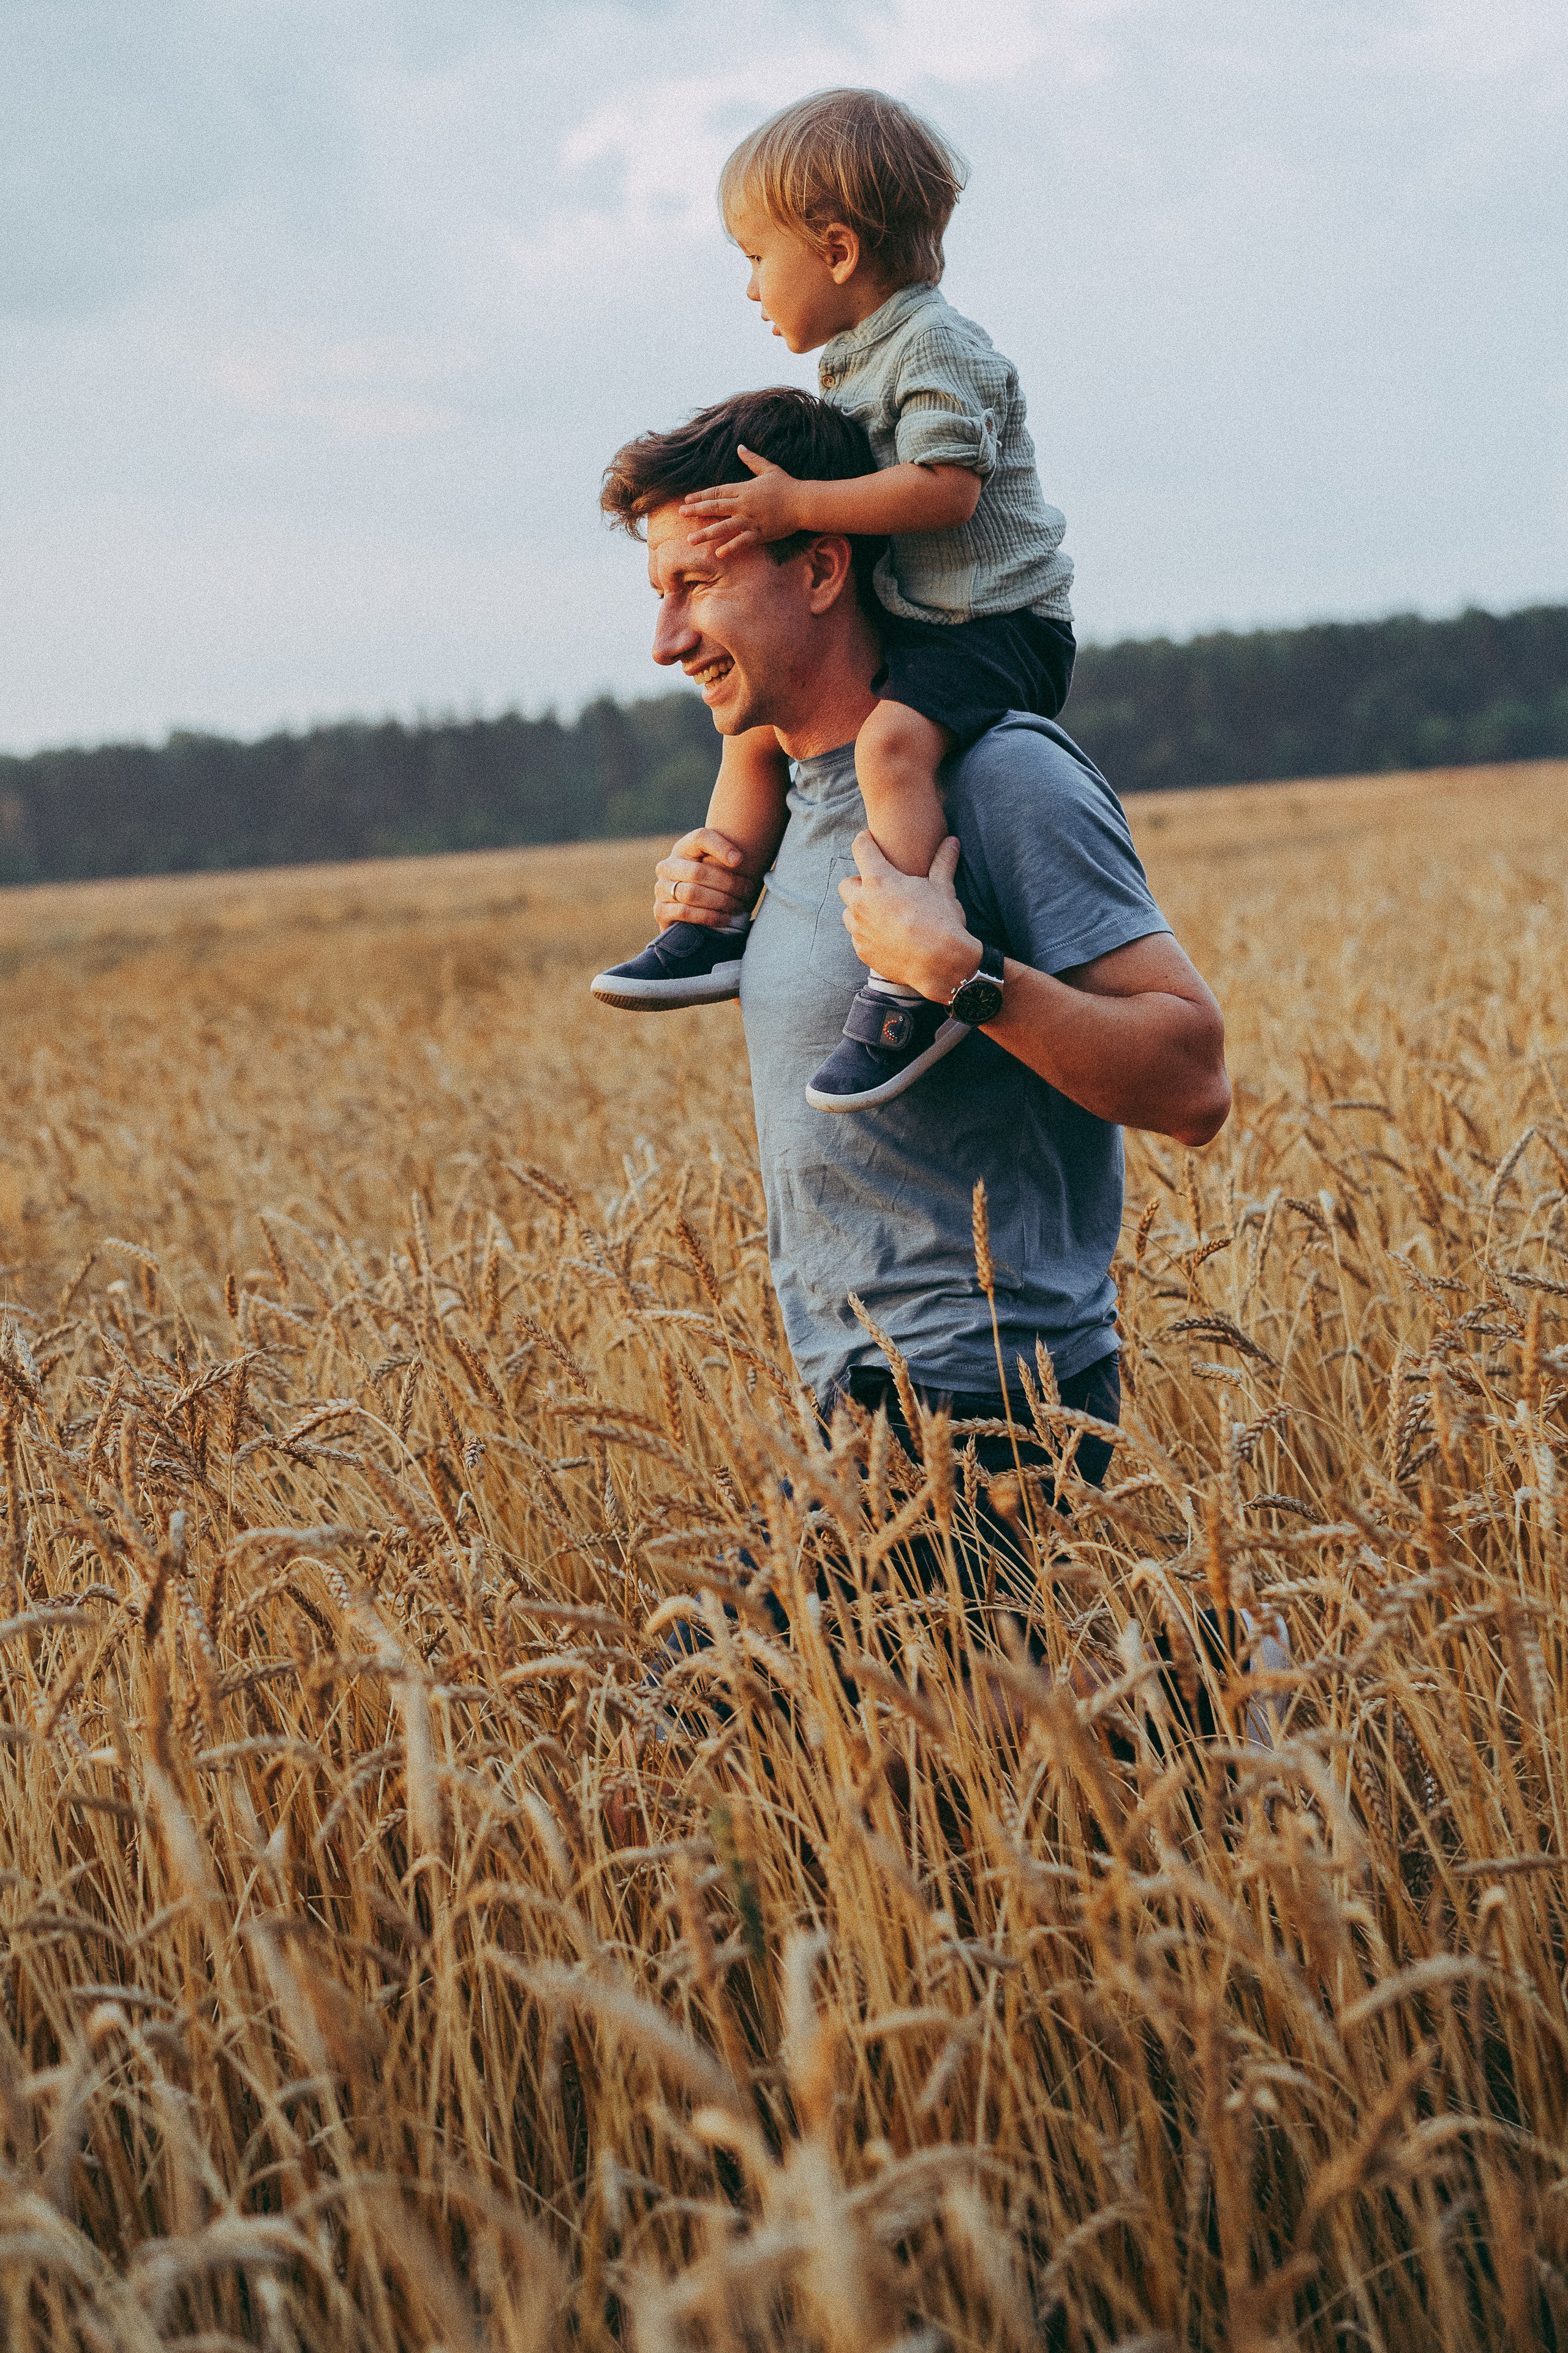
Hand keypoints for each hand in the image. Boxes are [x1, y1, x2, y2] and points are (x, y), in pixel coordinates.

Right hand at [655, 827, 756, 930]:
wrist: (688, 913)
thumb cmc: (712, 885)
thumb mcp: (719, 867)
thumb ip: (728, 857)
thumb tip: (738, 860)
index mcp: (683, 848)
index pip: (700, 838)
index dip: (720, 846)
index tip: (741, 860)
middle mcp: (667, 866)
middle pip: (699, 872)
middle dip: (728, 884)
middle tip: (748, 892)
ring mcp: (661, 888)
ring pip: (692, 893)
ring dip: (721, 902)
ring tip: (738, 906)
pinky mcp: (660, 911)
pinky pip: (686, 912)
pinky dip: (709, 916)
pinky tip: (725, 918)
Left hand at [680, 448, 803, 557]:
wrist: (804, 502)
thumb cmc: (787, 485)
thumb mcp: (768, 469)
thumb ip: (752, 459)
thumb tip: (740, 446)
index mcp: (744, 489)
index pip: (717, 492)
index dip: (701, 496)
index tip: (687, 500)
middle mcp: (743, 504)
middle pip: (715, 507)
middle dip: (696, 511)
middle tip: (680, 514)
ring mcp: (751, 520)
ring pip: (724, 527)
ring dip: (706, 533)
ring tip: (690, 540)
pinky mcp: (760, 534)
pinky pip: (742, 542)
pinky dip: (731, 547)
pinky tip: (718, 553)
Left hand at [839, 833, 980, 1002]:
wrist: (941, 965)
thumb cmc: (942, 923)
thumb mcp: (943, 888)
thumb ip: (943, 862)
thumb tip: (952, 841)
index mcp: (880, 881)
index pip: (861, 849)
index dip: (865, 841)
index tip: (868, 841)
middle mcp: (862, 904)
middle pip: (846, 884)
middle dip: (859, 884)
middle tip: (879, 888)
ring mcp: (860, 930)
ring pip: (849, 913)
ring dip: (860, 910)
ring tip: (882, 914)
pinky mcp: (862, 951)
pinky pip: (858, 937)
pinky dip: (868, 934)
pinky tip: (887, 936)